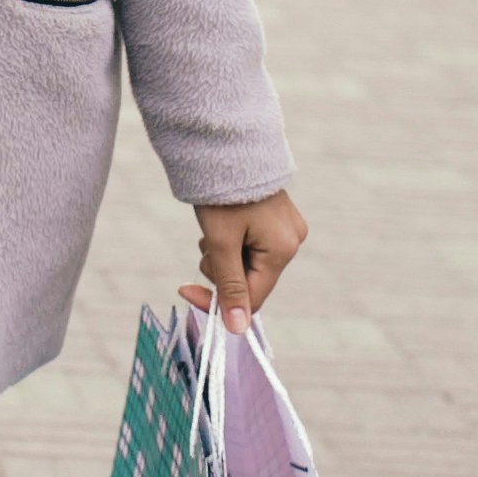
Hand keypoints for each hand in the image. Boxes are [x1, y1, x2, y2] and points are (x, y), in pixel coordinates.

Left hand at [182, 190, 307, 333]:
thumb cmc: (222, 194)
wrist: (225, 146)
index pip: (251, 296)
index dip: (218, 300)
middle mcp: (293, 241)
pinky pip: (252, 246)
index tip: (184, 289)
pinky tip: (225, 223)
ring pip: (248, 263)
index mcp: (283, 249)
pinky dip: (233, 242)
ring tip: (215, 228)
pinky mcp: (279, 220)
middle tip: (207, 243)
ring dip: (224, 255)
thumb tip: (237, 330)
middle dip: (221, 269)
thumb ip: (229, 287)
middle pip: (250, 279)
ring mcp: (288, 229)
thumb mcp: (220, 243)